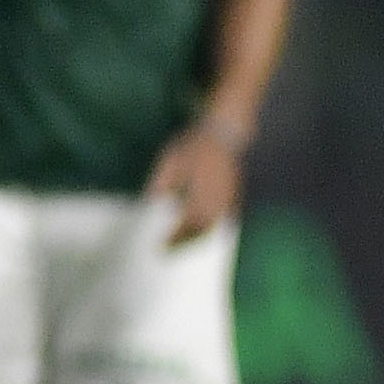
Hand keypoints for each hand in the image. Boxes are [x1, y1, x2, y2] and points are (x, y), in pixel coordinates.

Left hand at [146, 121, 245, 244]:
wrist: (222, 133)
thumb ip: (161, 183)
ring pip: (213, 226)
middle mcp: (215, 202)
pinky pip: (223, 218)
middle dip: (184, 242)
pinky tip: (203, 228)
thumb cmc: (193, 146)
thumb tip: (150, 202)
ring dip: (198, 237)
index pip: (185, 224)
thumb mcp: (170, 162)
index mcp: (199, 195)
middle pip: (200, 230)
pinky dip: (212, 226)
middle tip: (169, 250)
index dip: (173, 238)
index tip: (160, 246)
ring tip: (184, 243)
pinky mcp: (233, 196)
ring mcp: (227, 200)